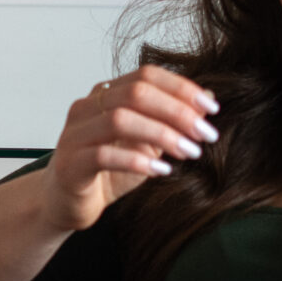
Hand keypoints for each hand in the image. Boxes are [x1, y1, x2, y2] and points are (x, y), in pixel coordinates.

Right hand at [40, 66, 219, 232]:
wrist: (69, 205)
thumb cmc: (108, 173)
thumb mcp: (148, 144)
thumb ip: (171, 120)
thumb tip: (208, 98)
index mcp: (106, 94)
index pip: (146, 75)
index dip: (181, 88)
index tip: (212, 108)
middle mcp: (87, 107)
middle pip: (135, 92)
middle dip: (177, 111)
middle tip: (206, 134)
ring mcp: (74, 134)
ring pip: (120, 120)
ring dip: (162, 135)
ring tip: (190, 152)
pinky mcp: (70, 164)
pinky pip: (103, 156)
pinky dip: (136, 161)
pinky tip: (160, 171)